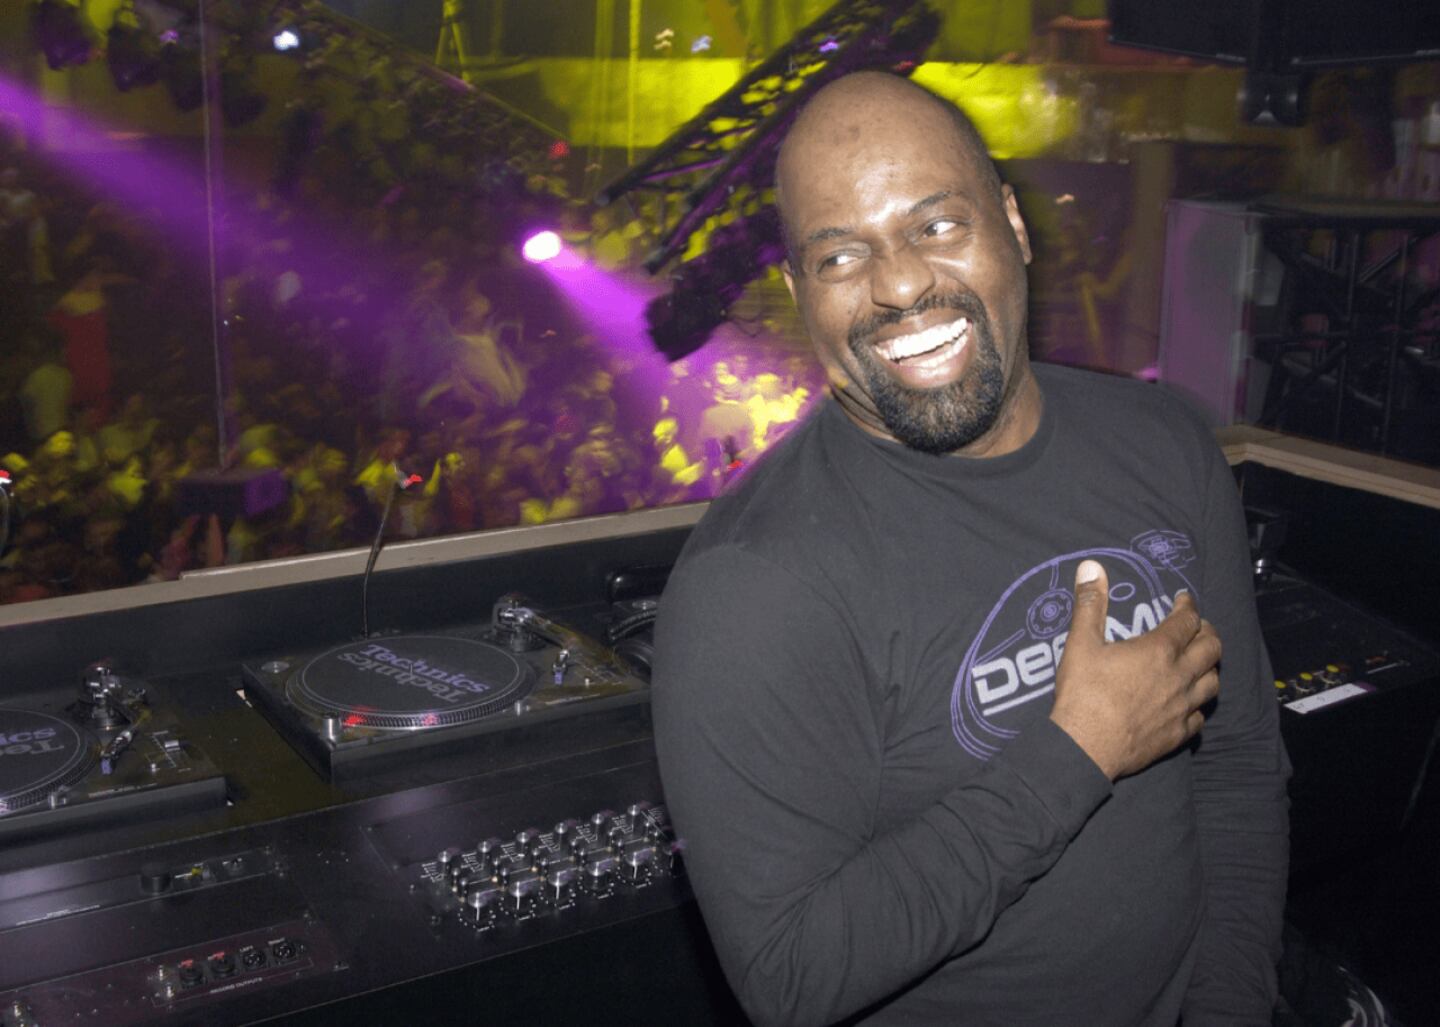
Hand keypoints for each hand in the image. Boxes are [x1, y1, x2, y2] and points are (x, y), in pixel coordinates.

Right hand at [1049, 559, 1220, 780]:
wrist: (1085, 747)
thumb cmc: (1083, 693)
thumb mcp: (1080, 643)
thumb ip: (1090, 604)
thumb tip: (1091, 566)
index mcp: (1158, 651)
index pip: (1187, 621)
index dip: (1188, 606)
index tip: (1183, 600)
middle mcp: (1179, 677)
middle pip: (1212, 649)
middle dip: (1207, 633)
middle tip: (1195, 628)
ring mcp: (1182, 708)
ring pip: (1213, 682)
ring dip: (1208, 667)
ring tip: (1197, 662)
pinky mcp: (1178, 734)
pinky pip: (1200, 716)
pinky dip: (1197, 704)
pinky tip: (1186, 703)